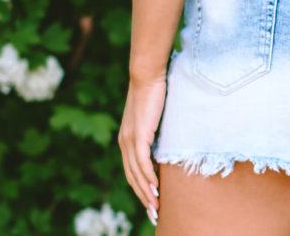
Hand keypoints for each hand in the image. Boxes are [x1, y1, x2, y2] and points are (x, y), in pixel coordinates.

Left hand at [118, 77, 165, 221]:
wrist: (147, 75)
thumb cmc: (153, 91)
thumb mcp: (153, 117)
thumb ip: (154, 132)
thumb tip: (165, 144)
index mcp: (126, 139)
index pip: (131, 171)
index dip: (140, 188)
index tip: (150, 202)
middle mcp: (125, 142)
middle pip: (132, 177)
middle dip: (142, 198)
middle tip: (154, 214)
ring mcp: (130, 139)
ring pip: (137, 174)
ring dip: (146, 193)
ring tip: (156, 208)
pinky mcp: (138, 135)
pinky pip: (142, 163)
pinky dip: (148, 178)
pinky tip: (156, 189)